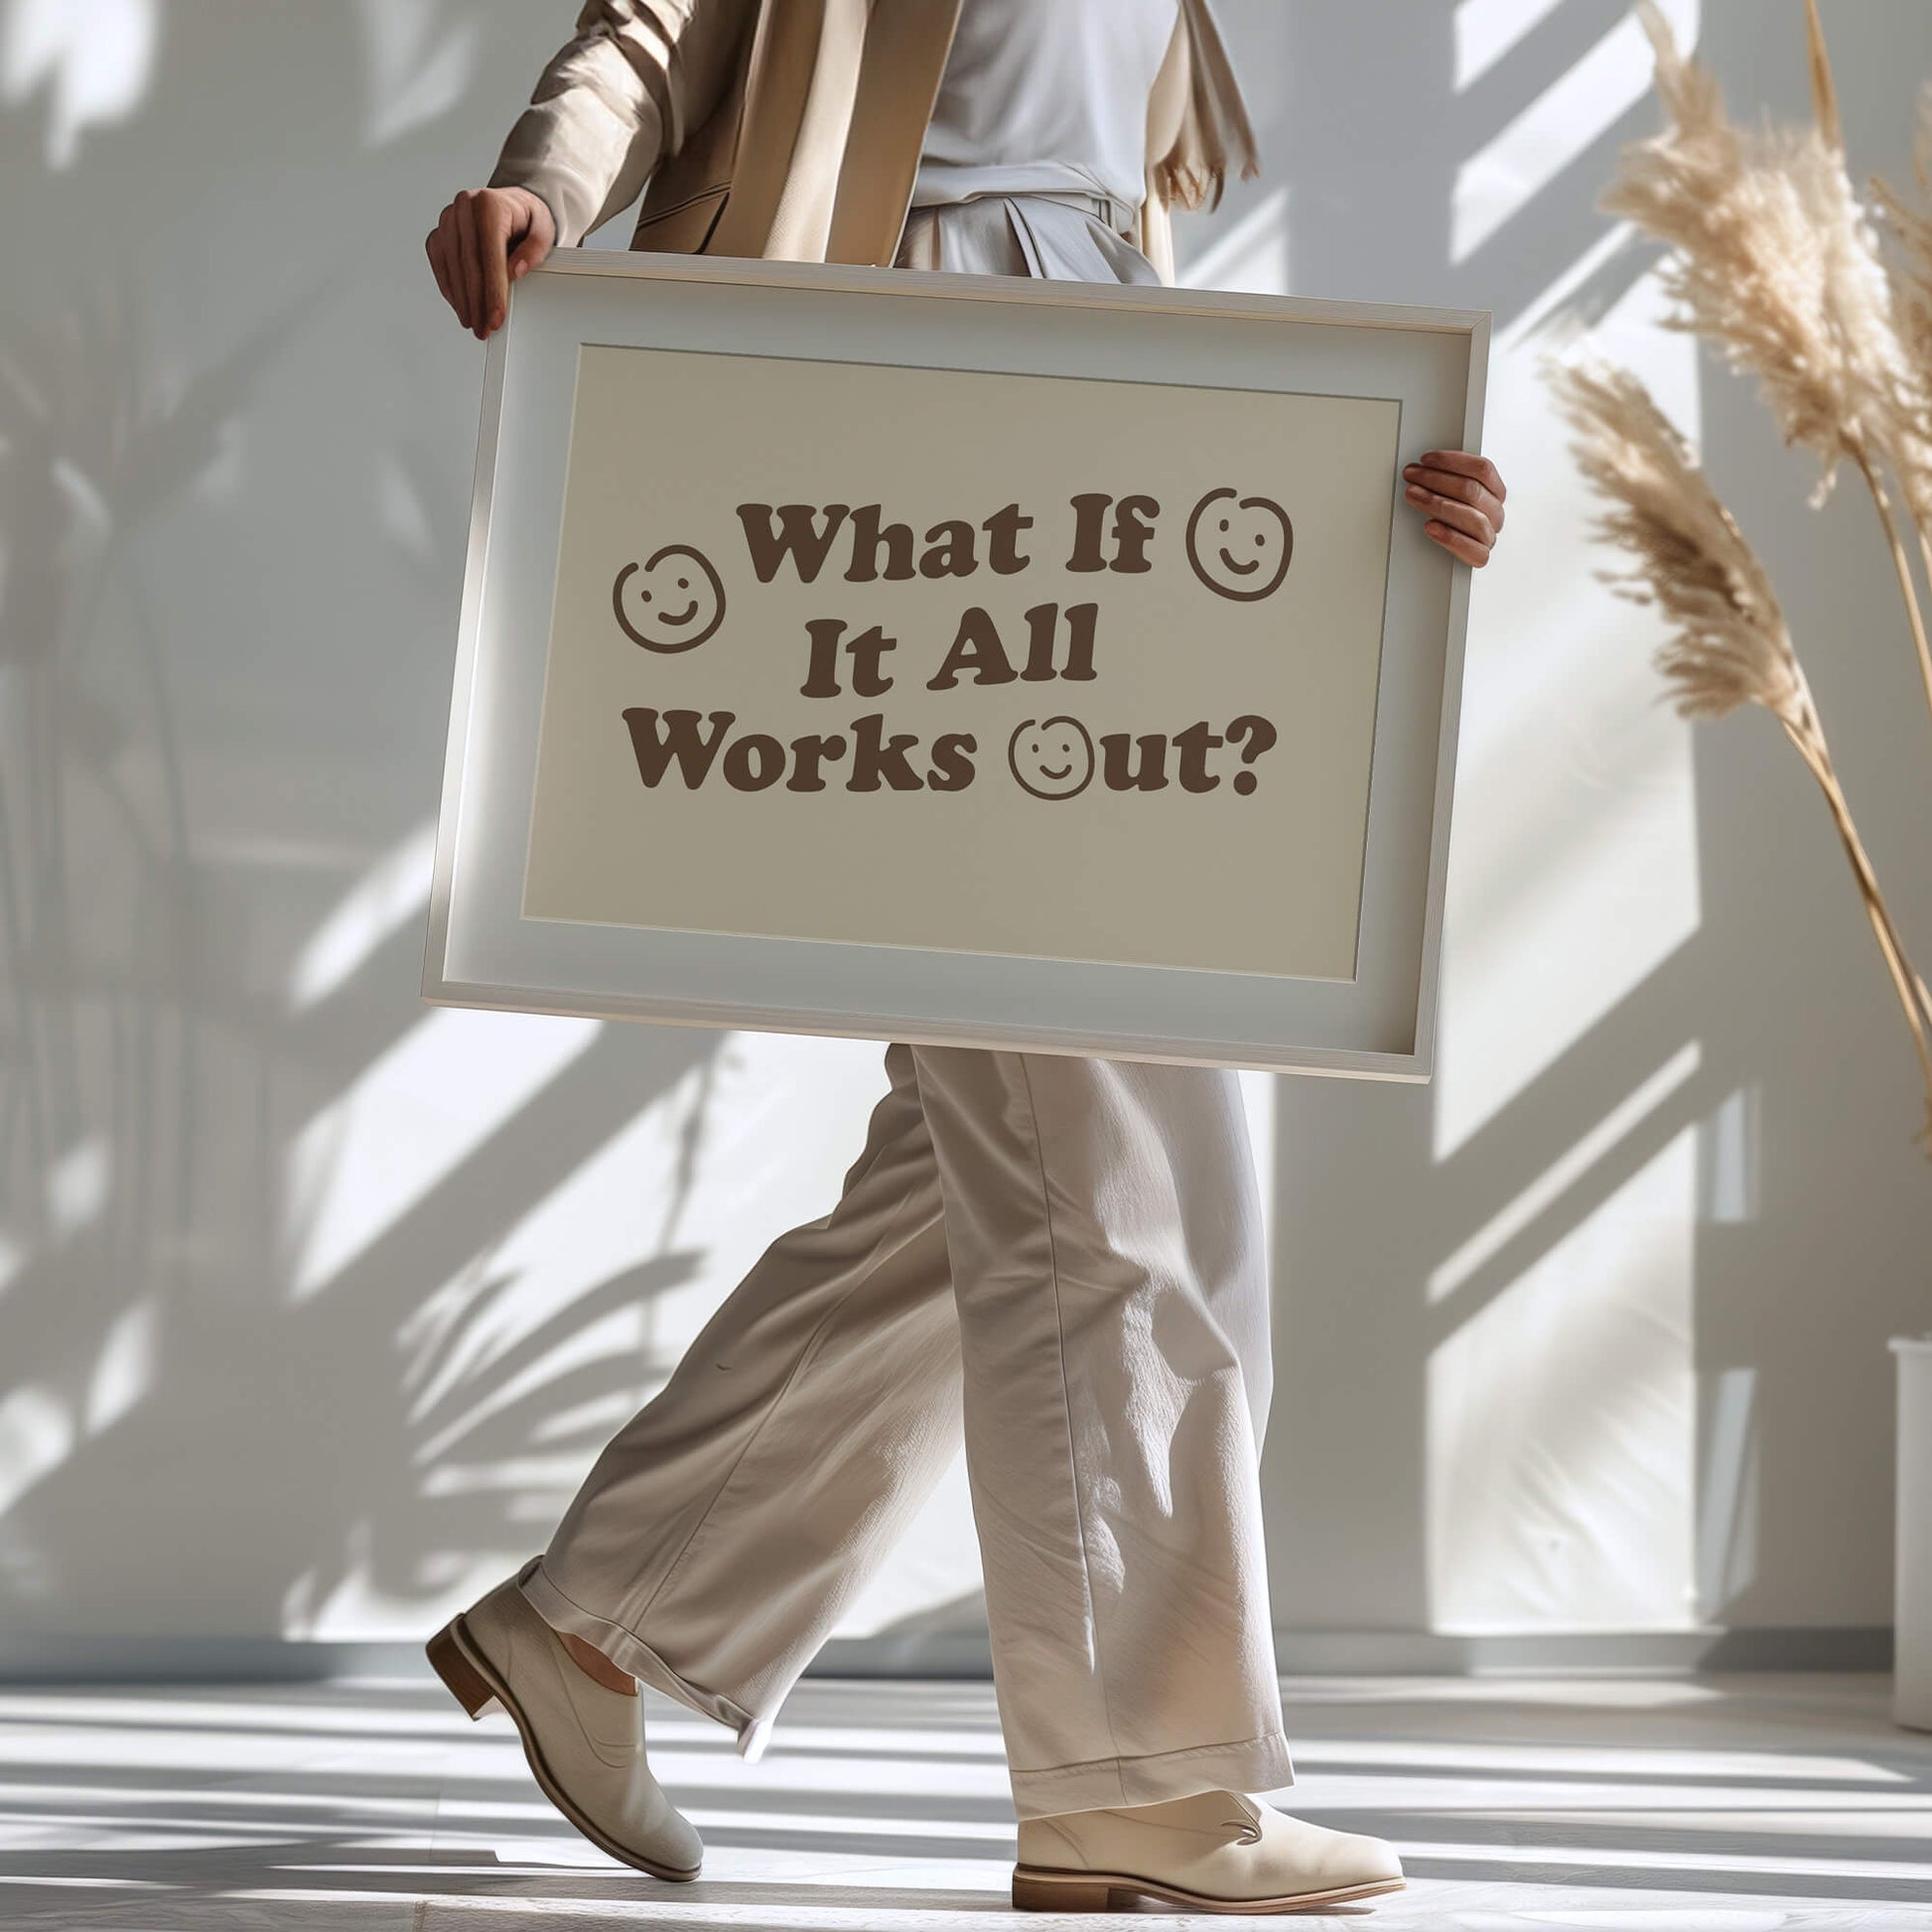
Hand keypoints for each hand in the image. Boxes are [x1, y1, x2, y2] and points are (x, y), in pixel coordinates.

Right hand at [425, 186, 555, 340]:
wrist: (511, 206)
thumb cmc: (527, 220)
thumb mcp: (543, 231)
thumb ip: (534, 250)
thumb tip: (515, 271)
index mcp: (489, 205)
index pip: (489, 255)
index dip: (492, 291)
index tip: (496, 317)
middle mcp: (464, 208)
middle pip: (467, 264)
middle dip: (476, 302)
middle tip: (483, 328)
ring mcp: (448, 219)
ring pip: (451, 266)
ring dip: (461, 300)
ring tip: (473, 323)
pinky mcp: (440, 232)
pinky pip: (440, 263)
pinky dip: (450, 288)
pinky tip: (460, 305)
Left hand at [1401, 450, 1505, 565]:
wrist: (1453, 555)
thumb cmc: (1452, 518)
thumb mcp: (1453, 494)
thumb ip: (1448, 479)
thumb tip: (1424, 466)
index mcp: (1495, 492)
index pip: (1482, 469)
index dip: (1452, 461)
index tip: (1426, 459)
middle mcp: (1495, 512)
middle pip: (1471, 490)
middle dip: (1436, 479)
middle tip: (1411, 475)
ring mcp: (1489, 535)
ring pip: (1471, 517)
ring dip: (1437, 503)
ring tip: (1413, 495)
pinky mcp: (1480, 557)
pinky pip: (1472, 549)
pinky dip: (1449, 537)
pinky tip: (1429, 526)